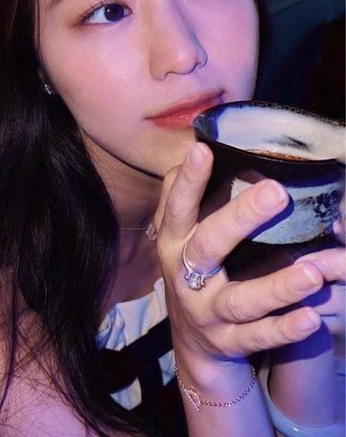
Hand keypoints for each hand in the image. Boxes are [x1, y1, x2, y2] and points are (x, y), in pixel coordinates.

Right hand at [153, 142, 324, 371]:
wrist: (192, 341)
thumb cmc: (191, 268)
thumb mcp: (180, 235)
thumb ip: (185, 195)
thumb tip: (196, 145)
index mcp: (174, 242)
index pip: (178, 207)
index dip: (189, 181)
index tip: (203, 151)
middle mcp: (185, 277)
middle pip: (208, 247)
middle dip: (239, 219)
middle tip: (277, 193)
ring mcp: (206, 313)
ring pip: (240, 300)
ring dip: (276, 285)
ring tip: (313, 271)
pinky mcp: (229, 343)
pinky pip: (258, 338)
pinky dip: (284, 329)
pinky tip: (311, 316)